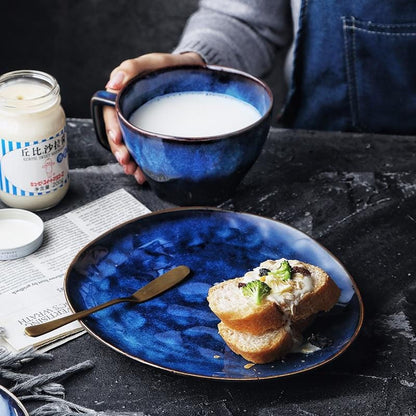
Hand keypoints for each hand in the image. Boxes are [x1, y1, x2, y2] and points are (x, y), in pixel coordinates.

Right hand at [103, 52, 204, 183]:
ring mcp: (139, 123)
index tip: (117, 139)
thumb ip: (132, 68)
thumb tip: (112, 84)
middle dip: (119, 149)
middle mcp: (128, 111)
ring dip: (129, 160)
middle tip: (126, 161)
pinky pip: (142, 148)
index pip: (110, 112)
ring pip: (128, 144)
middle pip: (117, 132)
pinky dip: (142, 162)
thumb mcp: (153, 63)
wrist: (193, 75)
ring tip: (133, 171)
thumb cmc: (170, 68)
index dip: (111, 126)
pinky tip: (143, 172)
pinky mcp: (150, 132)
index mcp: (123, 94)